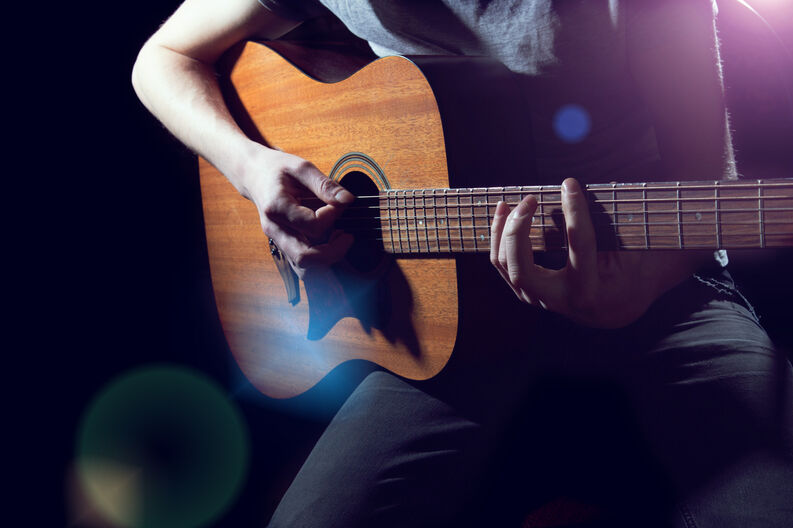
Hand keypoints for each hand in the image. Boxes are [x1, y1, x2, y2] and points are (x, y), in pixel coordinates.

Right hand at [235, 143, 354, 277]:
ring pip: (303, 269)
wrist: (253, 174)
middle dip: (333, 252)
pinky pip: (303, 265)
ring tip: (341, 240)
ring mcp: (278, 241)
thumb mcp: (301, 168)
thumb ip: (325, 185)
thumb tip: (347, 200)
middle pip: (305, 258)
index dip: (332, 217)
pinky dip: (321, 261)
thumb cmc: (276, 169)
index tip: (339, 203)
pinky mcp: (284, 245)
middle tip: (348, 236)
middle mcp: (275, 230)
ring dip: (327, 260)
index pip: (312, 226)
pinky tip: (332, 244)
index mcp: (277, 208)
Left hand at [489, 178, 706, 327]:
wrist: (617, 307)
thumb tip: (583, 189)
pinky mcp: (527, 292)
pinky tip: (503, 213)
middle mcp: (559, 301)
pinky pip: (503, 266)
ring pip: (506, 268)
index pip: (579, 248)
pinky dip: (499, 239)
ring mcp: (539, 300)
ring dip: (502, 233)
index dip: (575, 212)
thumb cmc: (628, 272)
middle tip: (529, 200)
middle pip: (522, 271)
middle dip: (518, 232)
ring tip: (508, 203)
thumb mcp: (629, 251)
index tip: (570, 184)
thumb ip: (611, 225)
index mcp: (590, 293)